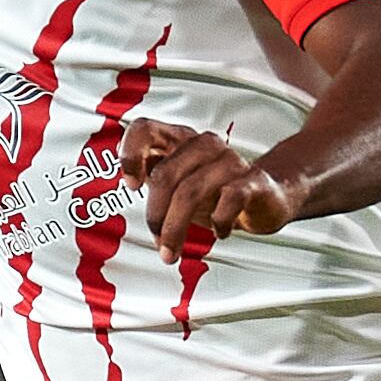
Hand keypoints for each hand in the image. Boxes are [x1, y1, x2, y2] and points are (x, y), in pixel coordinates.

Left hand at [114, 118, 300, 249]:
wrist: (268, 196)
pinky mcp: (253, 181)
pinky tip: (218, 231)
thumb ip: (149, 179)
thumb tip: (112, 193)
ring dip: (176, 229)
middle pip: (164, 175)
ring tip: (172, 252)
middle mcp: (203, 144)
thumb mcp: (176, 184)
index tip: (131, 186)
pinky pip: (229, 198)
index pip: (144, 128)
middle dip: (155, 216)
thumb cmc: (213, 191)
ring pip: (191, 191)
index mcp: (179, 140)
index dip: (131, 154)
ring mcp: (230, 160)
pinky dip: (218, 221)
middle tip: (157, 243)